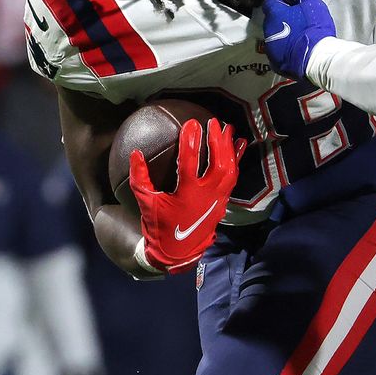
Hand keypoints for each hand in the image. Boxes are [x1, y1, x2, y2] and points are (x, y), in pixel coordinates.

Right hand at [129, 118, 243, 273]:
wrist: (177, 252)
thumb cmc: (159, 226)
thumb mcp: (145, 203)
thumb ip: (139, 178)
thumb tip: (136, 153)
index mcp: (186, 194)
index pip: (190, 162)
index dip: (191, 141)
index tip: (192, 123)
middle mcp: (206, 195)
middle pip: (218, 164)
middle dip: (217, 141)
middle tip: (214, 122)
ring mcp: (218, 199)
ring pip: (230, 170)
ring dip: (230, 148)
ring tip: (229, 129)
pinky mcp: (223, 202)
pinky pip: (234, 178)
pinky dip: (237, 160)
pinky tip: (239, 146)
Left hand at [261, 0, 335, 79]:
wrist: (316, 57)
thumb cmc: (314, 29)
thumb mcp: (313, 4)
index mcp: (274, 14)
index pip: (269, 3)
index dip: (280, 3)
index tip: (289, 6)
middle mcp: (268, 30)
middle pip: (271, 21)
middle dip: (282, 20)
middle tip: (298, 23)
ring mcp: (270, 47)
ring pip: (274, 37)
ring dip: (283, 36)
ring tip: (299, 38)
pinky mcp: (275, 62)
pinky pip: (278, 53)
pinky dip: (285, 51)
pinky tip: (297, 50)